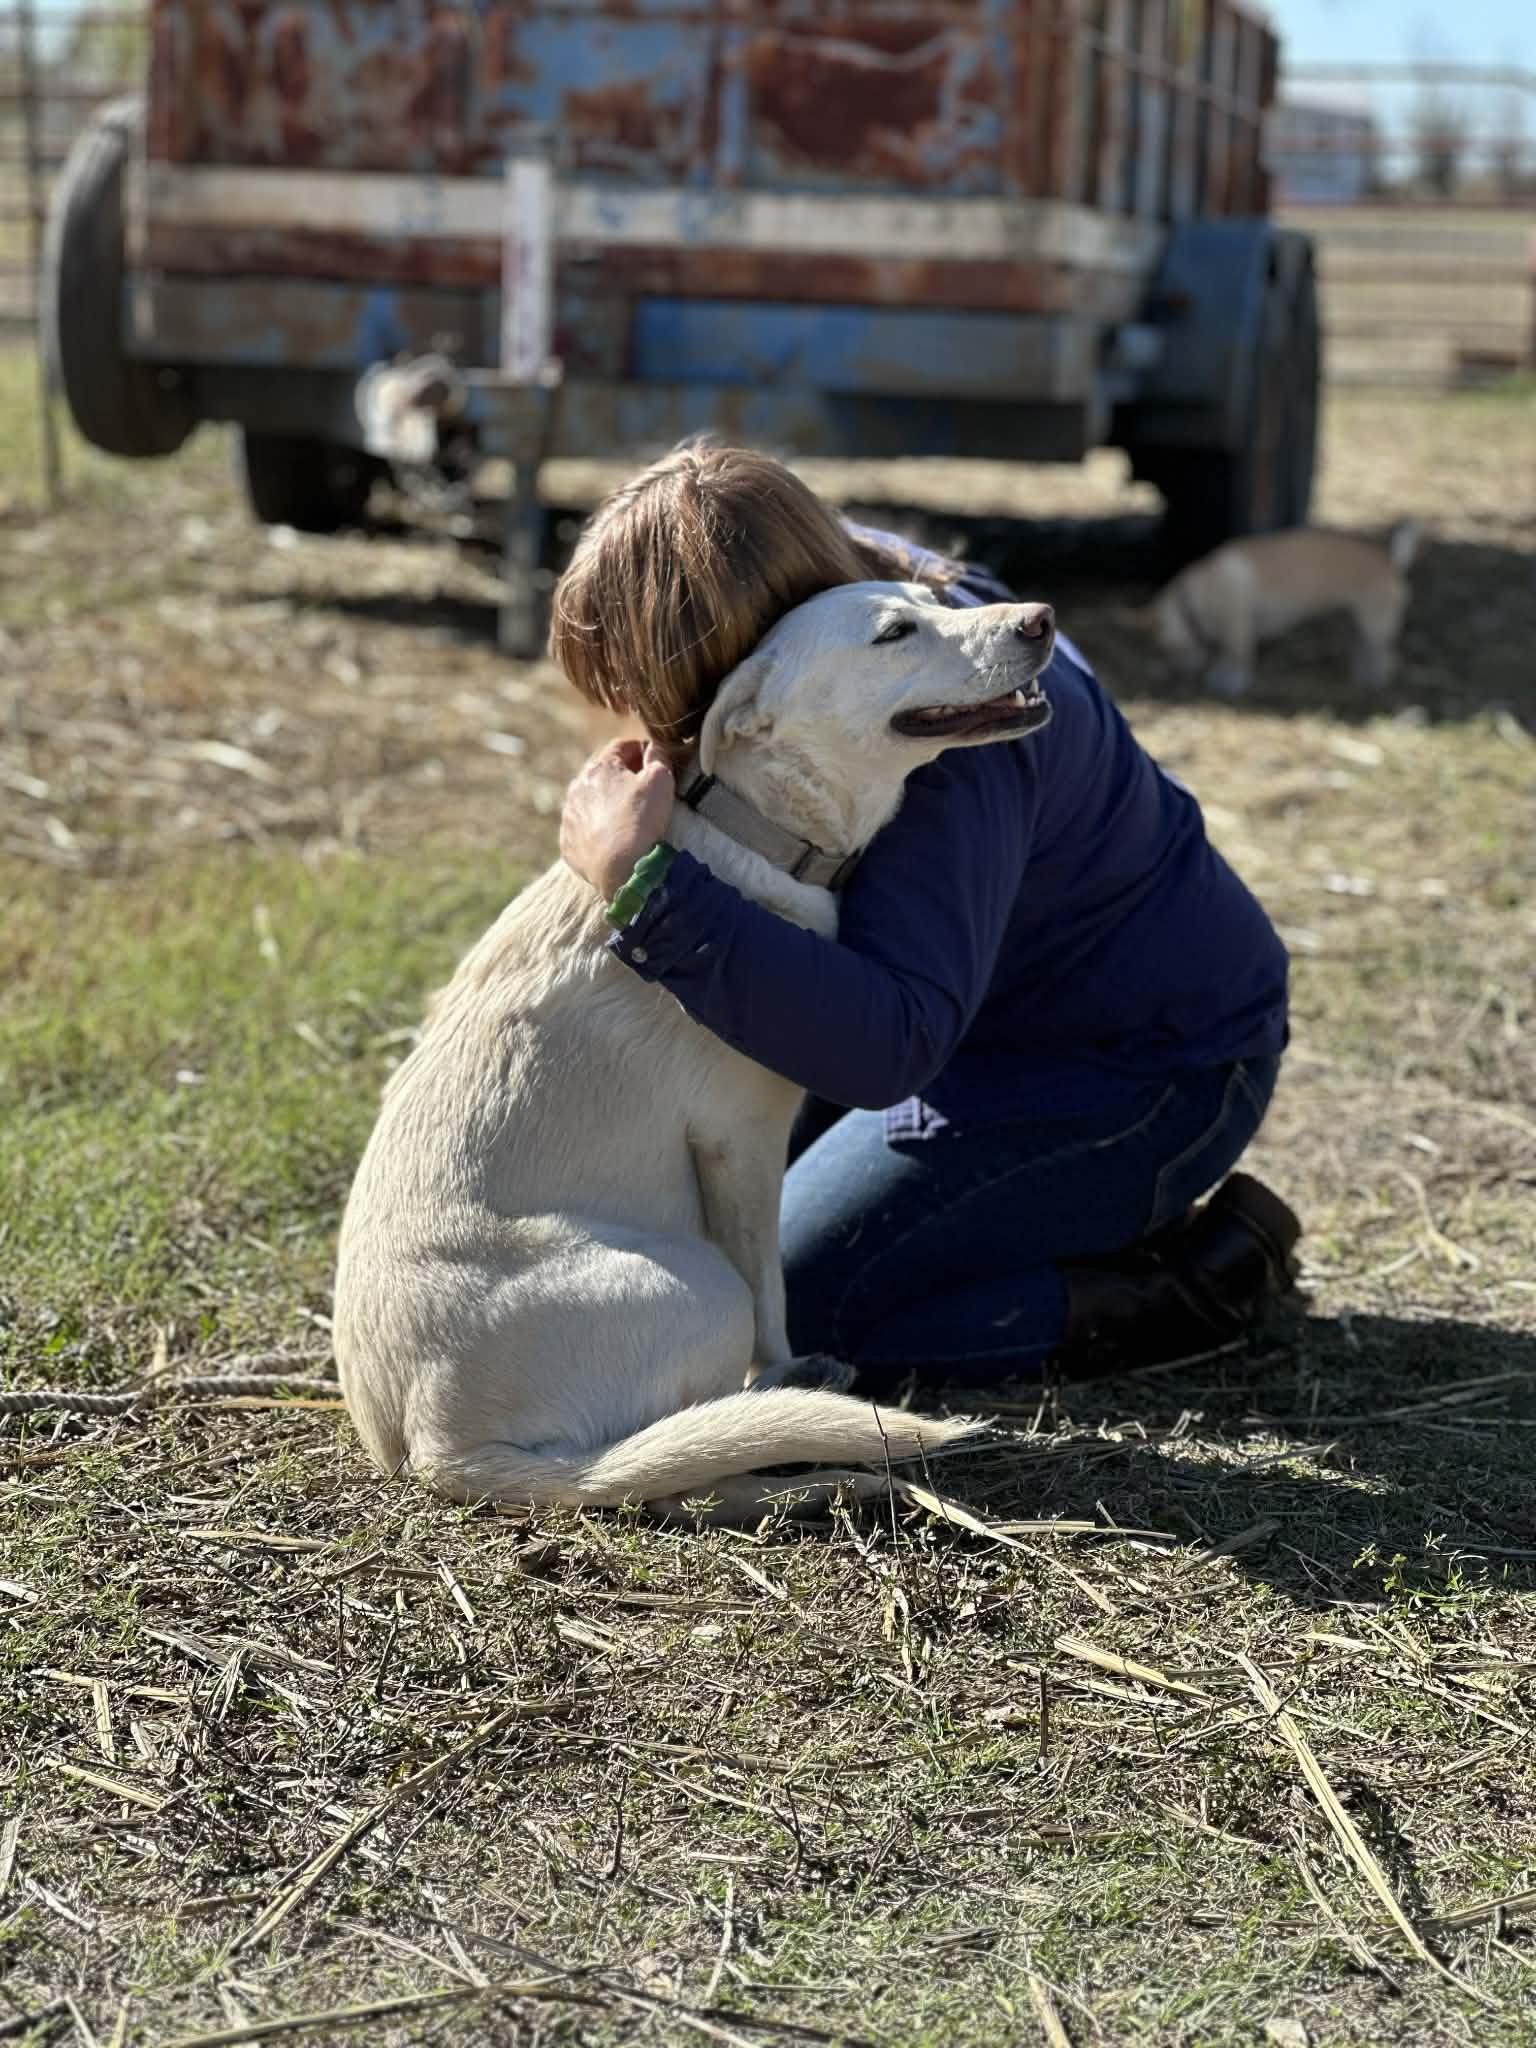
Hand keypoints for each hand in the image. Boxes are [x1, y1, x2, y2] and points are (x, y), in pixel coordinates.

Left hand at [560, 738, 675, 900]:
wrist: (621, 869)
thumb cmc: (642, 820)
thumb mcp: (661, 780)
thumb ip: (658, 756)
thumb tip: (654, 747)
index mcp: (599, 768)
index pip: (621, 747)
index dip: (641, 750)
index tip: (653, 761)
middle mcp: (577, 788)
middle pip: (602, 774)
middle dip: (621, 778)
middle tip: (642, 791)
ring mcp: (569, 817)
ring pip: (589, 802)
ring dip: (606, 804)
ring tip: (627, 818)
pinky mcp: (568, 843)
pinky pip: (582, 830)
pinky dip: (596, 830)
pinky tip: (612, 840)